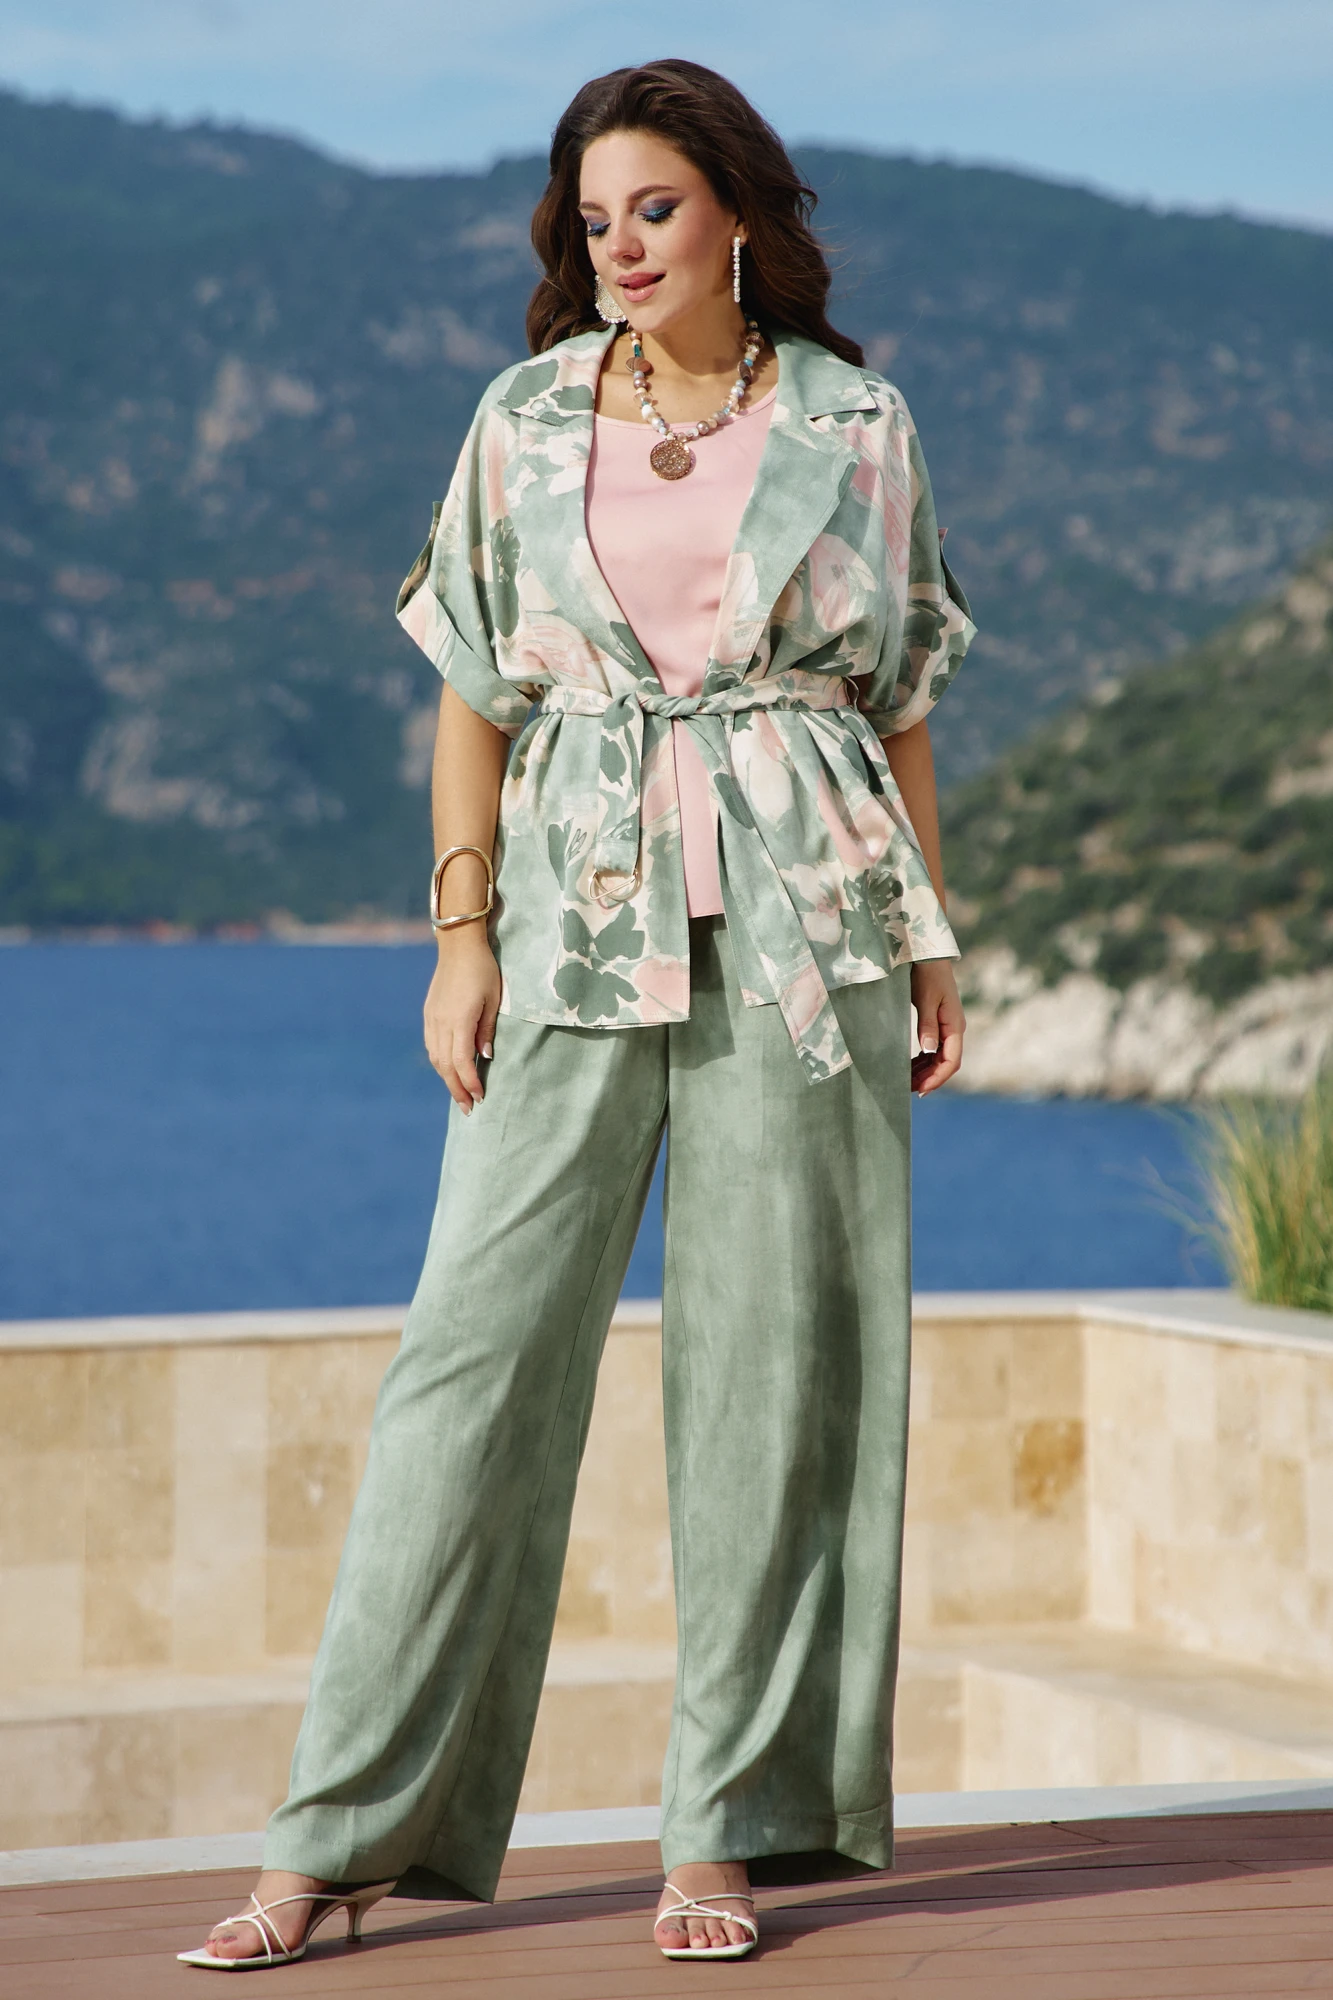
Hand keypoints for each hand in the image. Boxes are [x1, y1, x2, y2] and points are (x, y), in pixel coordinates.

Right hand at [424, 931, 500, 1113]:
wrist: (458, 946)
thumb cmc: (483, 971)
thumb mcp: (493, 1000)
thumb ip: (487, 1030)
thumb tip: (484, 1057)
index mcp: (459, 1020)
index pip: (461, 1062)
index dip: (470, 1082)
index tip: (480, 1098)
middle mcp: (441, 1023)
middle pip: (445, 1066)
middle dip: (457, 1089)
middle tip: (468, 1108)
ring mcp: (432, 1018)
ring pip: (435, 1058)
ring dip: (446, 1079)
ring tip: (459, 1094)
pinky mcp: (429, 1014)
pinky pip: (431, 1045)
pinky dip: (439, 1063)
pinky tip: (448, 1070)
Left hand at [910, 960, 963, 1095]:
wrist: (928, 955)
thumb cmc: (927, 974)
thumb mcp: (925, 999)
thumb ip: (927, 1025)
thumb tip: (928, 1051)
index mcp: (954, 1026)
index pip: (951, 1061)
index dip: (937, 1079)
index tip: (920, 1090)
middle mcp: (954, 1029)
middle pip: (946, 1063)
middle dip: (929, 1079)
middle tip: (907, 1090)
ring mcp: (947, 1027)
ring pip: (939, 1058)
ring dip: (925, 1071)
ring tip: (906, 1081)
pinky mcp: (938, 1023)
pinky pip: (933, 1049)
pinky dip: (922, 1061)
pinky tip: (909, 1066)